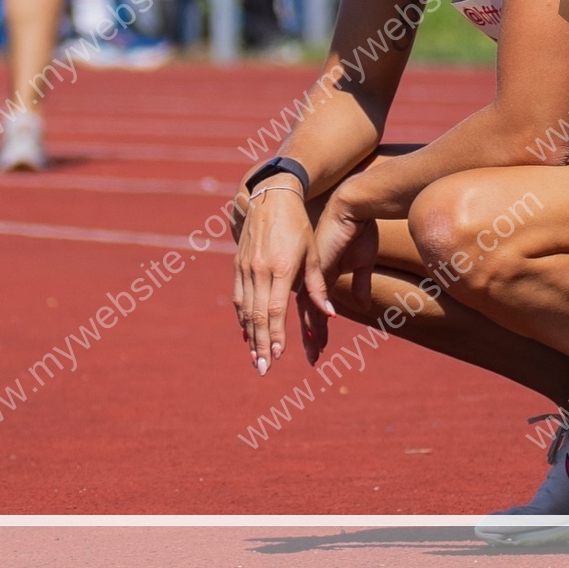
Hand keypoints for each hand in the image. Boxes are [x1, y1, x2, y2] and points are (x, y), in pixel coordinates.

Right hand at [232, 182, 328, 375]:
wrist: (271, 198)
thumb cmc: (299, 226)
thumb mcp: (313, 254)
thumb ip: (318, 286)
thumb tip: (331, 315)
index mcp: (281, 268)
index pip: (276, 309)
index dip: (275, 334)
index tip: (278, 355)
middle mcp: (259, 270)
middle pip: (257, 316)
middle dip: (260, 344)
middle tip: (262, 369)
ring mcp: (245, 268)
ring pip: (244, 309)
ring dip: (249, 336)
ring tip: (255, 357)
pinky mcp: (238, 264)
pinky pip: (238, 297)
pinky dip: (242, 317)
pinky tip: (247, 332)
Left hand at [298, 190, 377, 364]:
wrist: (352, 208)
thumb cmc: (357, 230)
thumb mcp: (362, 262)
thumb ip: (360, 284)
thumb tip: (363, 305)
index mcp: (316, 275)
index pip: (310, 307)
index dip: (314, 328)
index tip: (316, 347)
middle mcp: (308, 277)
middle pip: (303, 314)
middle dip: (307, 337)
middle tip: (310, 359)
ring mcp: (310, 274)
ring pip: (306, 311)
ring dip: (310, 334)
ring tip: (314, 354)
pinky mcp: (316, 270)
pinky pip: (313, 299)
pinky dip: (317, 319)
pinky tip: (319, 333)